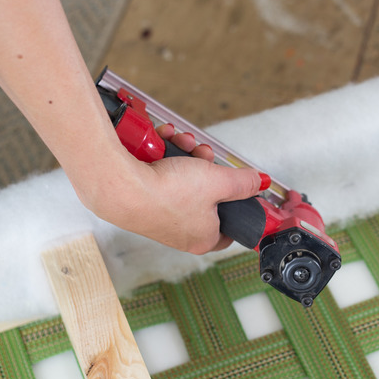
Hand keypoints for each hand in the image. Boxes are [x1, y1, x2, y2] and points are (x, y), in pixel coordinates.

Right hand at [73, 125, 265, 254]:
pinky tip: (164, 140)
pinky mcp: (142, 198)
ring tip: (182, 142)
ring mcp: (159, 214)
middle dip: (206, 167)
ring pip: (184, 179)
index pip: (229, 230)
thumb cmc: (165, 193)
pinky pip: (162, 173)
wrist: (118, 184)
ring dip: (186, 154)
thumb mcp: (217, 181)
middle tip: (204, 154)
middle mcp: (180, 231)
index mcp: (203, 238)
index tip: (237, 189)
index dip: (236, 207)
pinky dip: (165, 154)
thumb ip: (243, 182)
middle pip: (206, 195)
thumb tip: (260, 183)